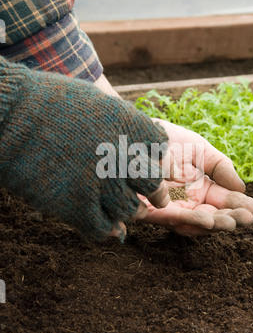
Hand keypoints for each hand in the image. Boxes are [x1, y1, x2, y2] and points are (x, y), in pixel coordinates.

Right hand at [0, 57, 170, 242]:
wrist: (11, 116)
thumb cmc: (49, 102)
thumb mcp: (96, 102)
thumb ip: (123, 123)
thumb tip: (138, 143)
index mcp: (130, 127)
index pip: (159, 149)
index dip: (157, 159)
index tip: (152, 165)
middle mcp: (122, 157)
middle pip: (153, 184)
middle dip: (157, 194)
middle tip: (157, 199)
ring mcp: (101, 185)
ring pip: (132, 210)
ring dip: (133, 213)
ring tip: (133, 213)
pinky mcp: (77, 207)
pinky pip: (102, 229)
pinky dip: (107, 230)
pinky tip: (108, 229)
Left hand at [134, 119, 252, 236]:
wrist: (136, 130)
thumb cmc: (168, 138)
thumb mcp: (201, 150)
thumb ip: (221, 167)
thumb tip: (241, 188)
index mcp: (201, 187)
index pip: (225, 200)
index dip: (241, 206)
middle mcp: (188, 200)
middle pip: (213, 216)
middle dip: (231, 218)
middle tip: (247, 218)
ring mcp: (171, 206)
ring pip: (196, 223)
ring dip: (215, 224)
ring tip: (232, 221)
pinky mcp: (152, 209)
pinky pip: (172, 220)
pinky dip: (190, 222)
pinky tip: (208, 219)